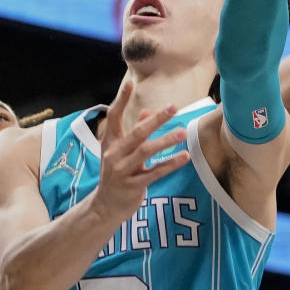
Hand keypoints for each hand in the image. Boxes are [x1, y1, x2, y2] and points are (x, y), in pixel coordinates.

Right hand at [92, 81, 190, 223]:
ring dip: (166, 141)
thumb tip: (147, 113)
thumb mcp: (121, 152)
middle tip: (173, 107)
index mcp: (110, 142)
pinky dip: (170, 164)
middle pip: (136, 133)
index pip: (114, 116)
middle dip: (156, 120)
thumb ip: (133, 132)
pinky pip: (154, 173)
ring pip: (146, 152)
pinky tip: (184, 157)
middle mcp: (113, 154)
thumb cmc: (116, 175)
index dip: (121, 99)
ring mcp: (122, 171)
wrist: (105, 207)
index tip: (129, 82)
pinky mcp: (132, 186)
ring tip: (183, 133)